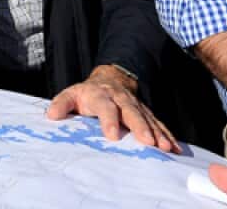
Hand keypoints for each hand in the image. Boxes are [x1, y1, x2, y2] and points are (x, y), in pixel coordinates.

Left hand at [45, 64, 178, 152]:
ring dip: (158, 133)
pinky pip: (158, 123)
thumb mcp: (71, 94)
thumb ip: (61, 104)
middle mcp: (121, 99)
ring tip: (165, 147)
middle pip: (132, 112)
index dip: (109, 121)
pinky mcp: (145, 112)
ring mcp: (135, 105)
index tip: (112, 136)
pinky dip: (167, 134)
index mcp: (101, 95)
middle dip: (141, 127)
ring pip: (148, 118)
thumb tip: (51, 115)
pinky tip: (174, 147)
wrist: (109, 79)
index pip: (105, 107)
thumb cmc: (87, 93)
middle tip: (149, 142)